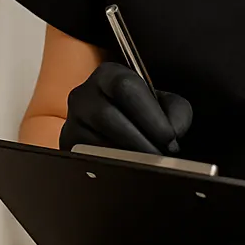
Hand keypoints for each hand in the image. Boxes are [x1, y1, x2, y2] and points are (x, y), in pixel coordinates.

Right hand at [59, 62, 192, 154]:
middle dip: (140, 142)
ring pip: (97, 141)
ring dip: (127, 158)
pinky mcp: (68, 147)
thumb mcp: (163, 104)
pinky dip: (112, 167)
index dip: (150, 115)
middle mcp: (84, 95)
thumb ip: (176, 112)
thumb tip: (173, 133)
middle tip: (160, 157)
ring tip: (147, 166)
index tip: (168, 137)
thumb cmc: (141, 113)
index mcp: (109, 75)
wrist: (116, 128)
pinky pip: (87, 159)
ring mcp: (72, 121)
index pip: (126, 87)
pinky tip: (127, 170)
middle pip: (109, 116)